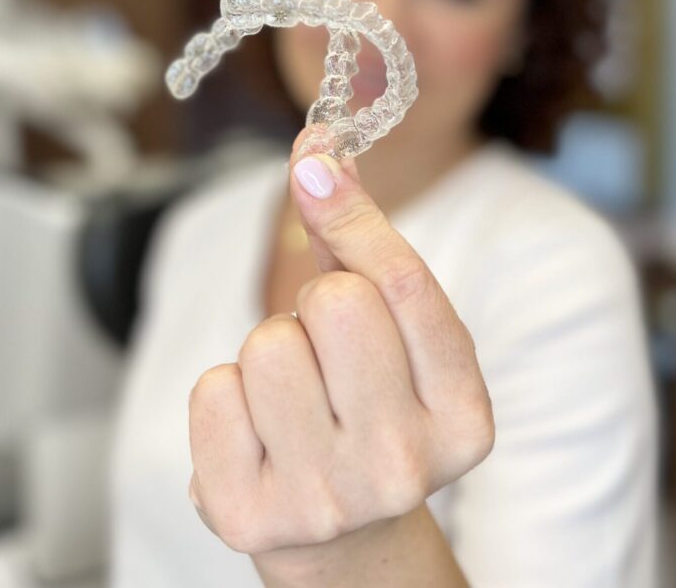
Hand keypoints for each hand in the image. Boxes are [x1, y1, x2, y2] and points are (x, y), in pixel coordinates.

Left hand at [188, 127, 493, 567]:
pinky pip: (213, 390)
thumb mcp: (388, 336)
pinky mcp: (250, 515)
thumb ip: (357, 241)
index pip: (406, 286)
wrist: (335, 529)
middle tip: (322, 350)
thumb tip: (318, 147)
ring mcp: (328, 498)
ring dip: (268, 352)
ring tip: (290, 397)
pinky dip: (224, 395)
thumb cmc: (363, 408)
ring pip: (267, 343)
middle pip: (335, 302)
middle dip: (315, 304)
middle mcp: (404, 466)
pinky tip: (254, 431)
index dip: (354, 211)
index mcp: (462, 417)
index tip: (315, 158)